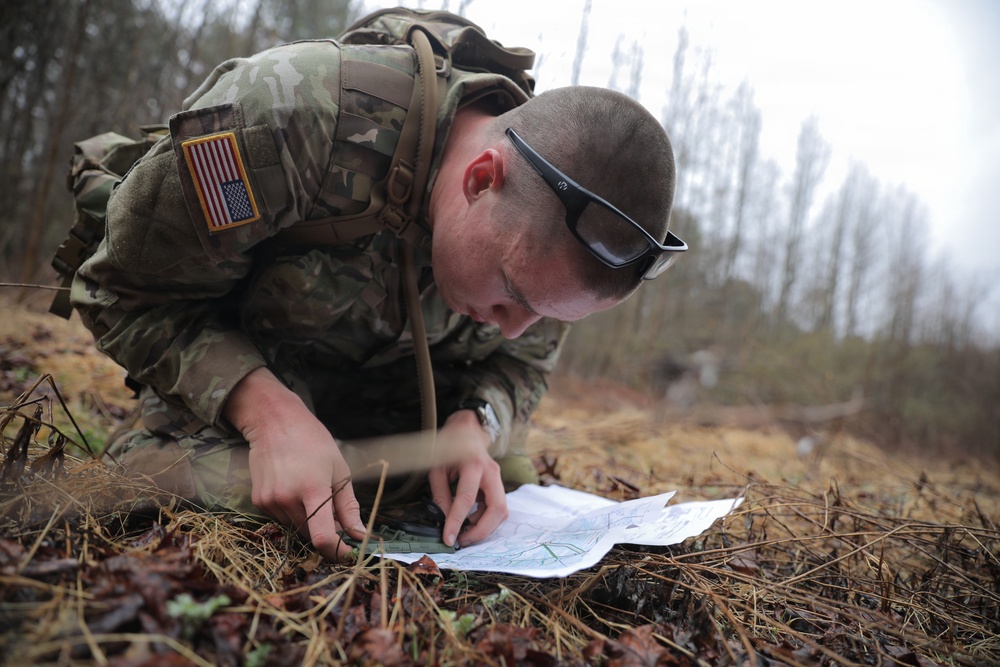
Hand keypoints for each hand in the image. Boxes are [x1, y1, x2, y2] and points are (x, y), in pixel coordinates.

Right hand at [224, 368, 364, 559]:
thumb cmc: (314, 442)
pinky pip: (281, 519)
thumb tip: (360, 535)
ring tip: (313, 493)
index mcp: (312, 488)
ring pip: (296, 528)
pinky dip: (293, 513)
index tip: (348, 554)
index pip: (321, 536)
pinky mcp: (259, 501)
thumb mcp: (339, 471)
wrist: (275, 423)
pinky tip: (295, 489)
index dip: (337, 551)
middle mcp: (287, 498)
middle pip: (310, 534)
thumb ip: (348, 507)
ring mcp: (270, 501)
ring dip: (309, 521)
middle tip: (336, 516)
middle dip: (326, 532)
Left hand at [427, 409, 507, 547]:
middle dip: (481, 530)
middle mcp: (491, 472)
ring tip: (464, 533)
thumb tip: (443, 521)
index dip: (457, 521)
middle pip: (497, 508)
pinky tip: (470, 522)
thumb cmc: (449, 449)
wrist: (467, 431)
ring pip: (501, 511)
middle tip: (462, 541)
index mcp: (473, 464)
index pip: (467, 499)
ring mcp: (498, 479)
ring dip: (485, 527)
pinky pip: (498, 508)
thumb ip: (440, 495)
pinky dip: (485, 520)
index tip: (448, 539)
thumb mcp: (437, 469)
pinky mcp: (498, 485)